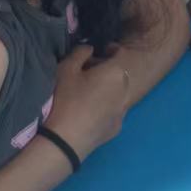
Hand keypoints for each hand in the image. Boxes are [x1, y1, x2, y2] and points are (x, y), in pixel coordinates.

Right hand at [48, 43, 130, 160]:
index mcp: (116, 73)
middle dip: (107, 70)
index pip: (119, 53)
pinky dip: (107, 106)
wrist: (64, 141)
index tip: (97, 52)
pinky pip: (115, 110)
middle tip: (87, 73)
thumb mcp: (66, 69)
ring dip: (108, 89)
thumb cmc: (65, 99)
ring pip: (119, 93)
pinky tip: (90, 112)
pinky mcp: (117, 128)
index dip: (108, 50)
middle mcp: (126, 91)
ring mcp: (123, 112)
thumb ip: (81, 53)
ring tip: (88, 94)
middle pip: (120, 74)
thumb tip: (91, 49)